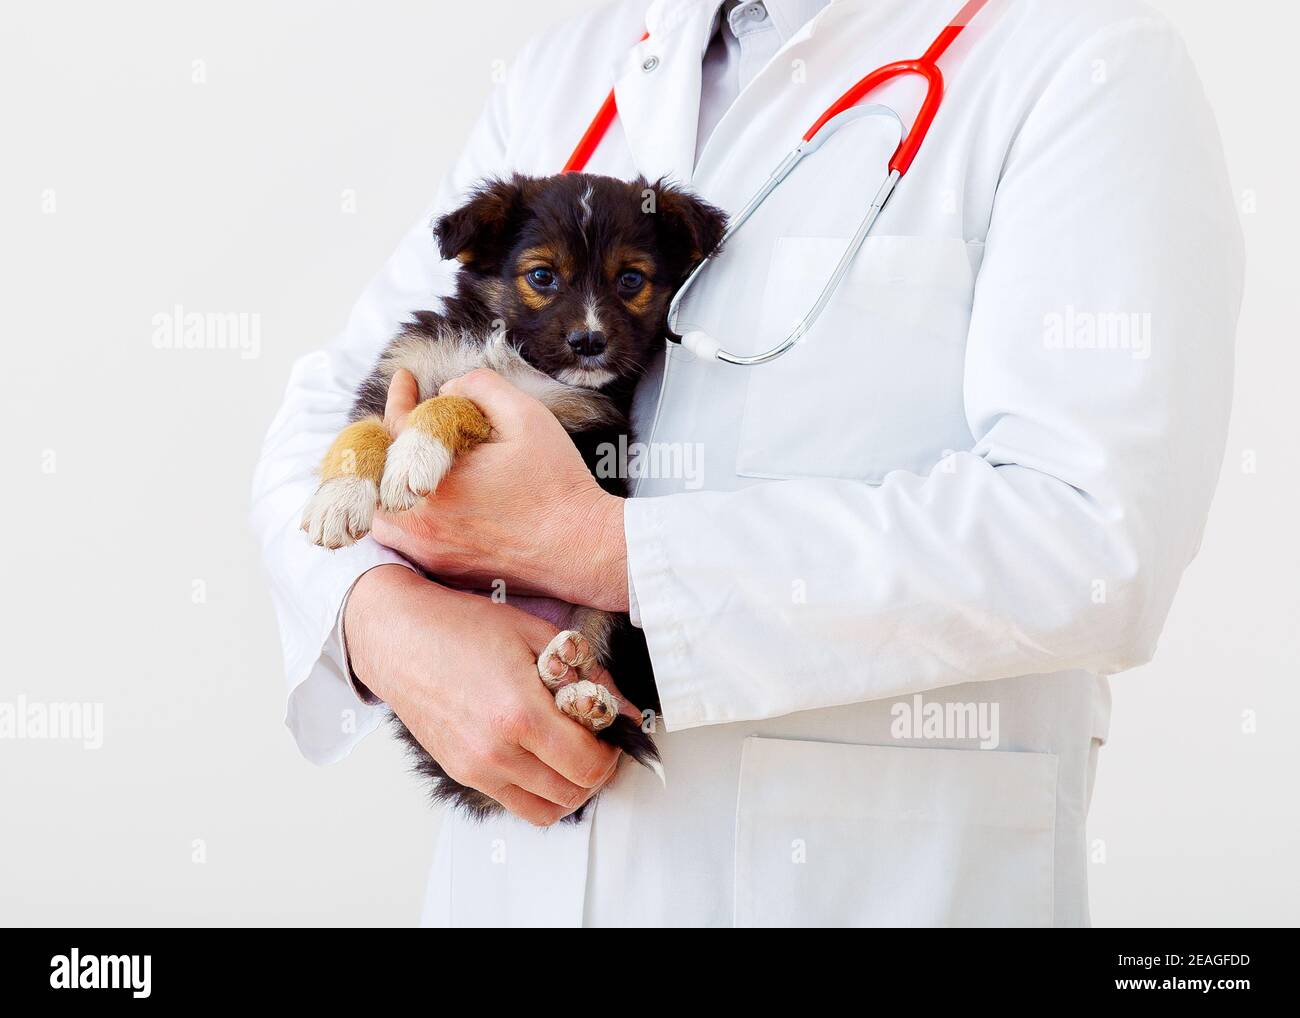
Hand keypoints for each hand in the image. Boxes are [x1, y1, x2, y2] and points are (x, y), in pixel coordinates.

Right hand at [344, 564, 622, 825]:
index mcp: (520, 714)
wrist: (398, 637)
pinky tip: (540, 756)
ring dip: (570, 787)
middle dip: (596, 769)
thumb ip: (587, 675)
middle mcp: (497, 751)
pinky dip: (539, 791)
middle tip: (595, 739)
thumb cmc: (462, 627)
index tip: (610, 730)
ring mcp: (476, 769)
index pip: (590, 765)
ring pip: (547, 809)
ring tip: (570, 751)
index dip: (612, 751)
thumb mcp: (537, 634)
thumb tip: (622, 709)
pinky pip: (515, 804)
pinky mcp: (461, 773)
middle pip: (573, 793)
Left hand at [371, 368, 628, 611]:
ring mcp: (427, 550)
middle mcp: (420, 520)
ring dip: (391, 478)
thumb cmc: (558, 484)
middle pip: (380, 471)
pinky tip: (426, 492)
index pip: (396, 428)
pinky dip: (405, 510)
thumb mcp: (527, 416)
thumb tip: (448, 390)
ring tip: (411, 455)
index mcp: (434, 479)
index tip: (406, 379)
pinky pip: (403, 537)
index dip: (399, 398)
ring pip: (383, 508)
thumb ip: (481, 386)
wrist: (582, 548)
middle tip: (408, 413)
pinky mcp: (441, 568)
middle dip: (392, 437)